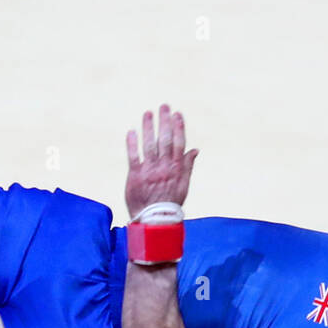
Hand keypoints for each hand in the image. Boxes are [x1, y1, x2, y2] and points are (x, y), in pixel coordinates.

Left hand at [125, 104, 198, 219]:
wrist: (154, 222)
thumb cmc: (169, 203)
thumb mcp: (184, 185)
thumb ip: (188, 166)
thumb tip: (195, 149)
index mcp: (176, 169)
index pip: (179, 143)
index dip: (178, 127)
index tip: (177, 114)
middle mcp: (164, 168)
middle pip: (165, 140)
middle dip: (165, 122)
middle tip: (164, 106)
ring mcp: (150, 171)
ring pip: (150, 145)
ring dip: (149, 127)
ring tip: (148, 113)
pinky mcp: (136, 176)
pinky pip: (133, 157)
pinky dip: (132, 144)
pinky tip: (132, 132)